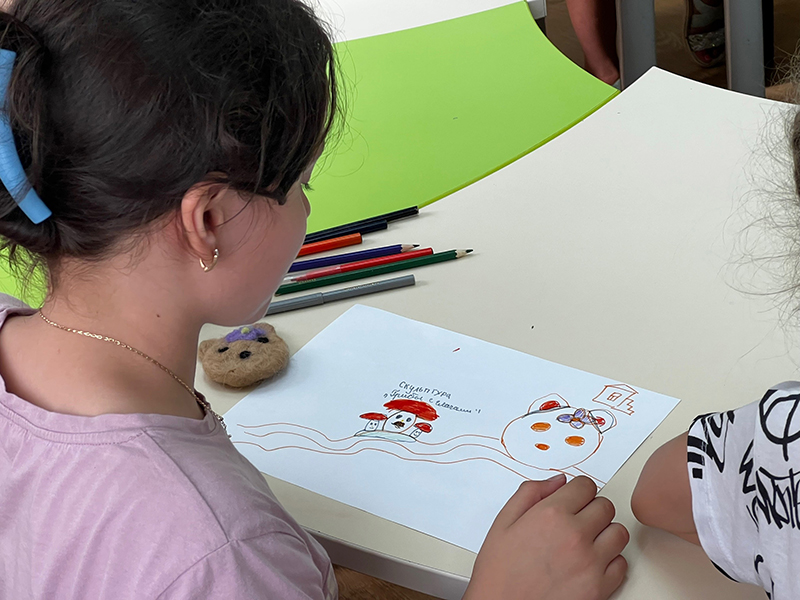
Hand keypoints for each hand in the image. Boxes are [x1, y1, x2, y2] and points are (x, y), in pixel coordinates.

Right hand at [464, 475, 628, 599]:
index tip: (574, 498)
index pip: (586, 486)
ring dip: (605, 533)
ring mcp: (590, 563)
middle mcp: (575, 536)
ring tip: (586, 542)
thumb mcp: (503, 523)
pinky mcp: (600, 588)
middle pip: (605, 506)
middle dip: (592, 509)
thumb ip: (530, 493)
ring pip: (618, 533)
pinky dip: (610, 561)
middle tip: (577, 521)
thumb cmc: (499, 573)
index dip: (579, 490)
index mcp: (551, 515)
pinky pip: (621, 564)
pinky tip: (590, 563)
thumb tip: (556, 482)